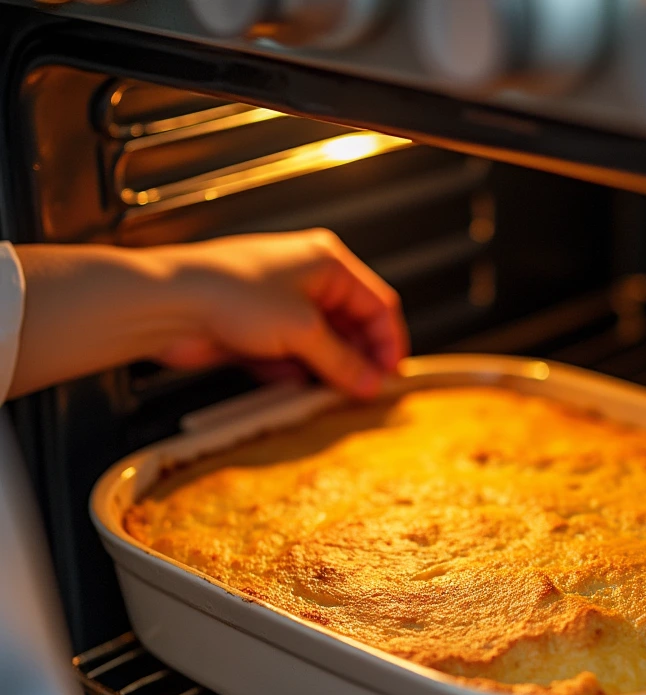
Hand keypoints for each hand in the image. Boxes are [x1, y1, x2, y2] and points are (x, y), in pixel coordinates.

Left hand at [150, 229, 407, 396]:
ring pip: (323, 345)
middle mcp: (308, 279)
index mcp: (327, 262)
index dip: (388, 342)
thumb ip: (343, 361)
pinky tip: (297, 388)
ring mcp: (282, 305)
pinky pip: (294, 357)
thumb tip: (371, 381)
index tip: (391, 376)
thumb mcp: (303, 331)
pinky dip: (298, 374)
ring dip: (329, 370)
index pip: (378, 304)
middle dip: (360, 359)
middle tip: (366, 391)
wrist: (168, 304)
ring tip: (334, 394)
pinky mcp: (260, 330)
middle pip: (352, 326)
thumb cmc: (229, 292)